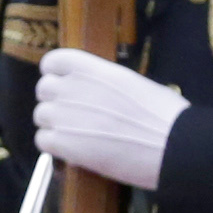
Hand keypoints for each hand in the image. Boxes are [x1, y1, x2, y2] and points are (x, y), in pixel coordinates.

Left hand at [33, 47, 187, 190]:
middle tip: (75, 116)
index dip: (55, 74)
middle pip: (43, 90)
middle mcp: (72, 87)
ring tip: (78, 136)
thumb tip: (97, 93)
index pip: (52, 61)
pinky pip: (42, 141)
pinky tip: (75, 151)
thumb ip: (104, 83)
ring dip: (55, 125)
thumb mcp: (132, 83)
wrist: (171, 145)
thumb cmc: (163, 114)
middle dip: (56, 102)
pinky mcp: (63, 144)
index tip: (65, 86)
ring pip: (41, 116)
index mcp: (90, 68)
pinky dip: (55, 147)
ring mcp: (64, 115)